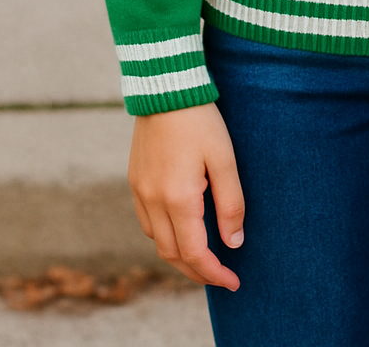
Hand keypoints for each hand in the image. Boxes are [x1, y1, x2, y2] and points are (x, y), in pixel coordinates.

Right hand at [128, 101, 244, 289]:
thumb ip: (231, 203)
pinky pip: (147, 222)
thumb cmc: (200, 120)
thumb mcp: (225, 158)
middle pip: (172, 255)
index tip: (234, 282)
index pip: (195, 254)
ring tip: (205, 257)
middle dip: (197, 271)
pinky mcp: (135, 179)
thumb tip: (234, 242)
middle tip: (222, 276)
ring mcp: (140, 191)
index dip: (214, 273)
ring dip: (179, 256)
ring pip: (157, 241)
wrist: (165, 86)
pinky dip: (165, 235)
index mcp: (178, 199)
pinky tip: (181, 229)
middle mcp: (153, 201)